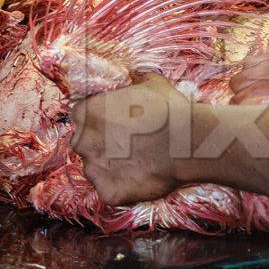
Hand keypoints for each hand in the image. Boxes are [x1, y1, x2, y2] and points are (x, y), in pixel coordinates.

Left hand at [72, 73, 188, 205]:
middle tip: (129, 145)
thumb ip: (135, 80)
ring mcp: (93, 169)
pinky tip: (142, 178)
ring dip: (111, 167)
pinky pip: (110, 191)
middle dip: (102, 144)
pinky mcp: (107, 192)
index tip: (116, 125)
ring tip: (139, 163)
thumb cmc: (169, 109)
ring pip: (95, 169)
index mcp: (86, 112)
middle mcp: (83, 141)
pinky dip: (122, 188)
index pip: (82, 117)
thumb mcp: (151, 83)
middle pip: (85, 143)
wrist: (186, 142)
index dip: (100, 121)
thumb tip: (134, 76)